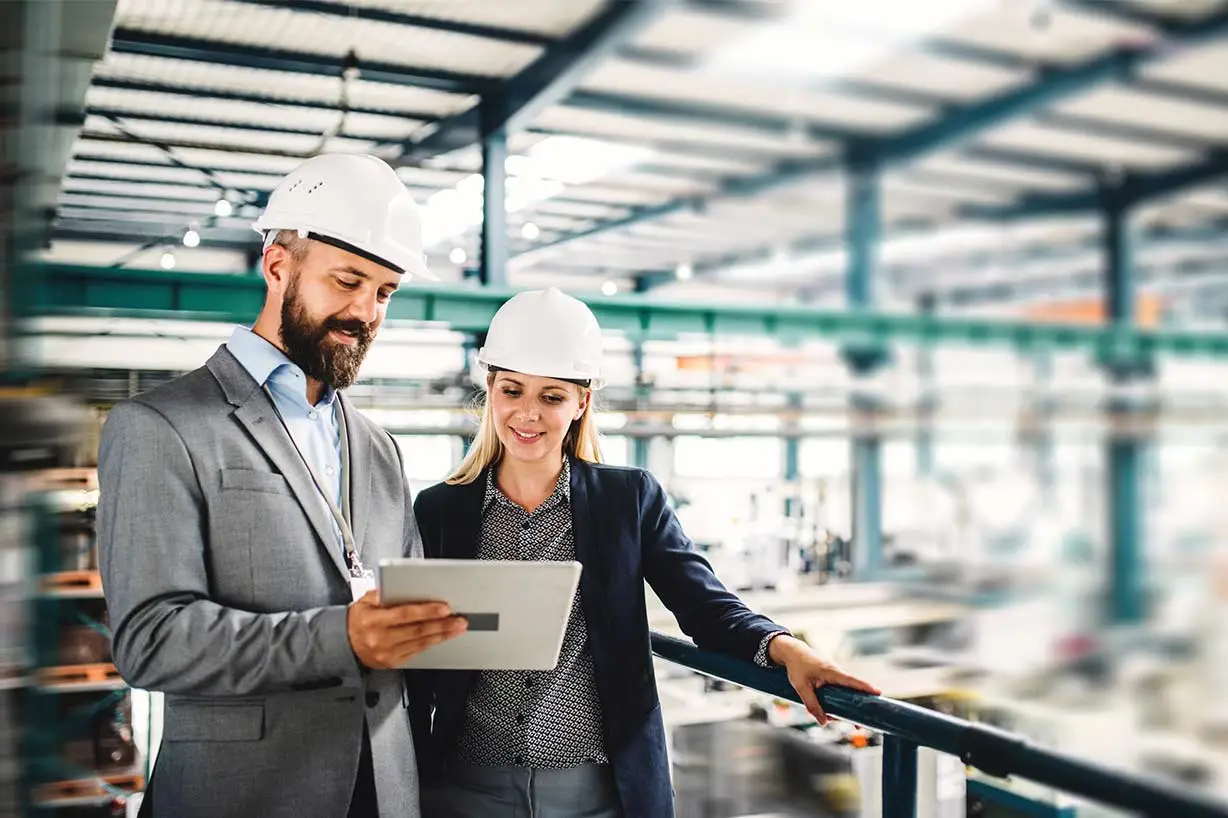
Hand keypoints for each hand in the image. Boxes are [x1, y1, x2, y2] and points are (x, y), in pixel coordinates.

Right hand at [347, 591, 467, 669]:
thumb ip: (384, 594)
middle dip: (442, 624)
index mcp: (373, 620)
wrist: (342, 644)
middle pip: (417, 630)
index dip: (427, 611)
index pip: (405, 614)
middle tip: (459, 619)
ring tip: (457, 628)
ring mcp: (386, 653)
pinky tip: (442, 637)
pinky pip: (416, 652)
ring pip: (420, 643)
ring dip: (442, 635)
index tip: (444, 608)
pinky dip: (431, 643)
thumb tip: (406, 587)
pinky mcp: (392, 662)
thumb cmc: (357, 620)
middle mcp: (380, 638)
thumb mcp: (365, 601)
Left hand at [768, 634, 880, 725]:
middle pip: (852, 691)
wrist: (792, 652)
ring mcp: (835, 675)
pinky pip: (839, 691)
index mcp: (832, 672)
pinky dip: (837, 701)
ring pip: (845, 693)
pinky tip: (831, 712)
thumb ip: (811, 704)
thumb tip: (823, 722)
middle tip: (859, 725)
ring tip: (840, 720)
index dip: (866, 687)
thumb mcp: (801, 687)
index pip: (852, 681)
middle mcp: (837, 672)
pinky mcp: (831, 678)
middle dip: (857, 707)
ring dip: (844, 706)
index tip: (879, 693)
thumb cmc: (797, 667)